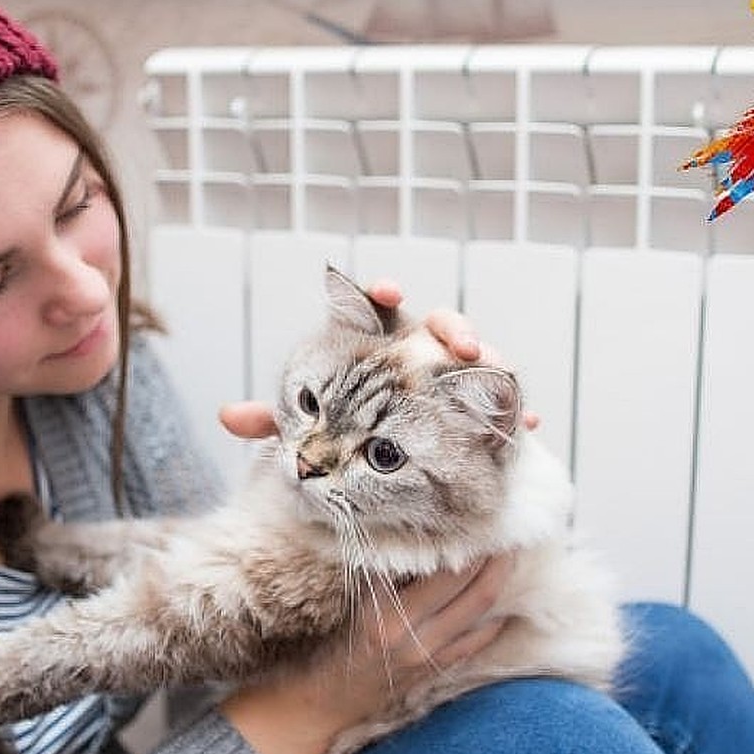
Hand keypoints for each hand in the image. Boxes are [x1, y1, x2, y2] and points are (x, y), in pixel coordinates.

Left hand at [219, 280, 537, 438]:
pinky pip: (504, 406)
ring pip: (481, 358)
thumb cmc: (346, 430)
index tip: (384, 291)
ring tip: (491, 367)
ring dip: (491, 358)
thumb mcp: (311, 426)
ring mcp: (456, 378)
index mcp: (380, 343)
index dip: (382, 292)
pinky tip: (526, 421)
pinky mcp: (481, 409)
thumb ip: (276, 419)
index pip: (381, 306)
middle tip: (462, 342)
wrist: (384, 461)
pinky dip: (515, 411)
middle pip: (442, 325)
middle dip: (454, 327)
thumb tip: (227, 416)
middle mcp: (421, 352)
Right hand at [220, 554, 510, 753]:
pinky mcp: (435, 670)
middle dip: (495, 561)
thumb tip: (414, 534)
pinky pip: (474, 643)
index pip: (441, 574)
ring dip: (499, 585)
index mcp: (386, 615)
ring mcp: (428, 657)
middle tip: (510, 533)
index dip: (466, 547)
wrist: (324, 700)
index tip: (479, 521)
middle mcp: (413, 638)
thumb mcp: (350, 602)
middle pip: (471, 593)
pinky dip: (492, 622)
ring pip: (478, 615)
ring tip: (512, 557)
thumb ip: (382, 574)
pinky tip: (505, 604)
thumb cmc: (329, 642)